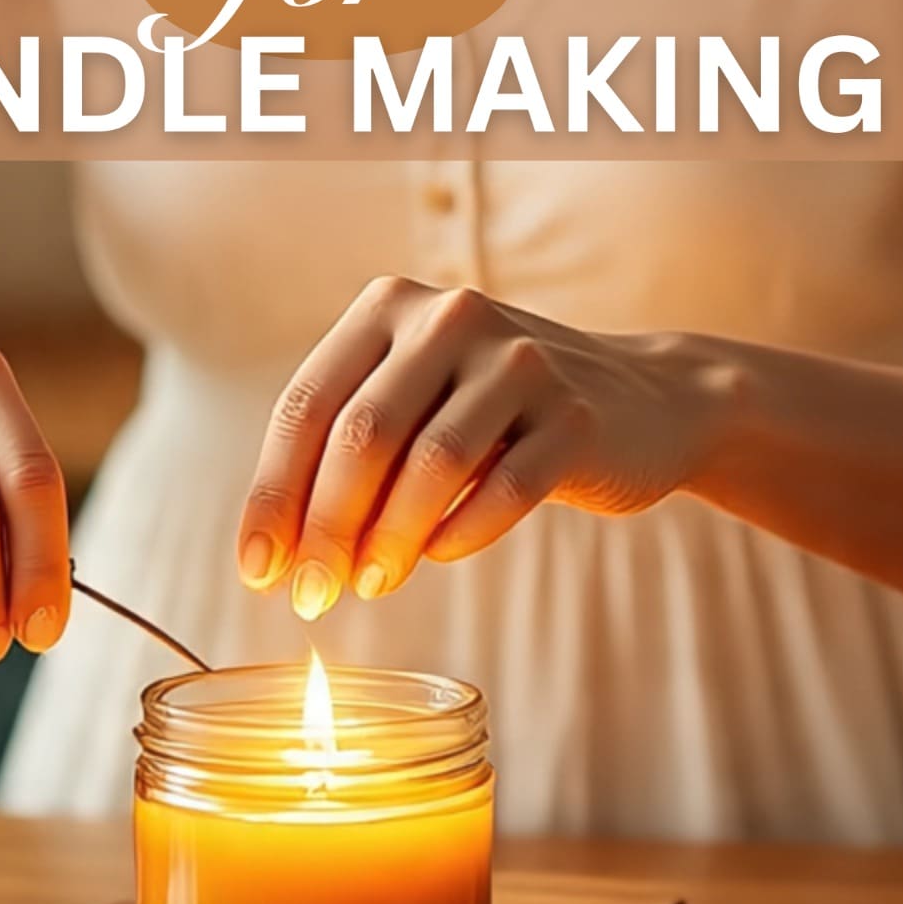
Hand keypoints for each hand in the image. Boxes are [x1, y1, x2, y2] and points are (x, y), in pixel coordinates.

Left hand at [235, 277, 717, 619]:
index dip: (272, 493)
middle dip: (324, 529)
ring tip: (370, 587)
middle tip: (310, 597)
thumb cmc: (499, 415)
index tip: (257, 569)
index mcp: (391, 306)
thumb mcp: (417, 403)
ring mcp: (520, 360)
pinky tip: (439, 556)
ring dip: (388, 541)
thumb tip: (280, 553)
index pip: (306, 405)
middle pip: (361, 436)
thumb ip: (350, 454)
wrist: (645, 400)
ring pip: (430, 464)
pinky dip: (461, 534)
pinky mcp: (576, 413)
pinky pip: (505, 487)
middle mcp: (451, 317)